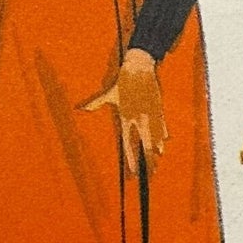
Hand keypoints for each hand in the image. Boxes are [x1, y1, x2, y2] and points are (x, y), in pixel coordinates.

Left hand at [82, 49, 166, 173]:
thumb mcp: (109, 93)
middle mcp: (140, 119)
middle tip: (150, 175)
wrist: (140, 68)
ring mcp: (151, 115)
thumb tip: (79, 109)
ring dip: (156, 153)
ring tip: (157, 164)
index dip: (132, 160)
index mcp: (126, 117)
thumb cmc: (123, 81)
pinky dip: (162, 138)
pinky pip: (162, 128)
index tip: (134, 172)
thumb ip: (95, 103)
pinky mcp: (159, 109)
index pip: (129, 144)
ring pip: (156, 139)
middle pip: (146, 147)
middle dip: (149, 162)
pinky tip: (163, 146)